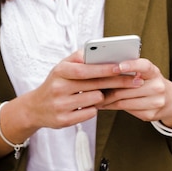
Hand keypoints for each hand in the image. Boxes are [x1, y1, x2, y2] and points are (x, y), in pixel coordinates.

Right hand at [20, 51, 138, 130]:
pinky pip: (90, 113)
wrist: (35, 108)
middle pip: (95, 85)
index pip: (86, 69)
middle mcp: (59, 88)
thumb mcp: (63, 67)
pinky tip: (89, 105)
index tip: (122, 67)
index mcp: (60, 71)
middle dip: (118, 82)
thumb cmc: (56, 84)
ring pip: (96, 99)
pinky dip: (93, 108)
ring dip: (102, 96)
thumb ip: (80, 58)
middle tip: (135, 81)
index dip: (105, 68)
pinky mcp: (64, 120)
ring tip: (99, 93)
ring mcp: (61, 105)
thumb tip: (101, 50)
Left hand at [95, 58, 171, 126]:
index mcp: (154, 72)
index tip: (117, 66)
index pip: (144, 66)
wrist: (170, 101)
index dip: (131, 65)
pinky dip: (112, 107)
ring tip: (94, 97)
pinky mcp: (150, 114)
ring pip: (124, 101)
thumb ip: (130, 70)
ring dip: (106, 100)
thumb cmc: (150, 82)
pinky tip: (104, 105)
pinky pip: (126, 110)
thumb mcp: (146, 73)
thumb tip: (102, 68)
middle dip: (107, 87)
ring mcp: (156, 102)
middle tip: (91, 86)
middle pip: (127, 87)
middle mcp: (158, 86)